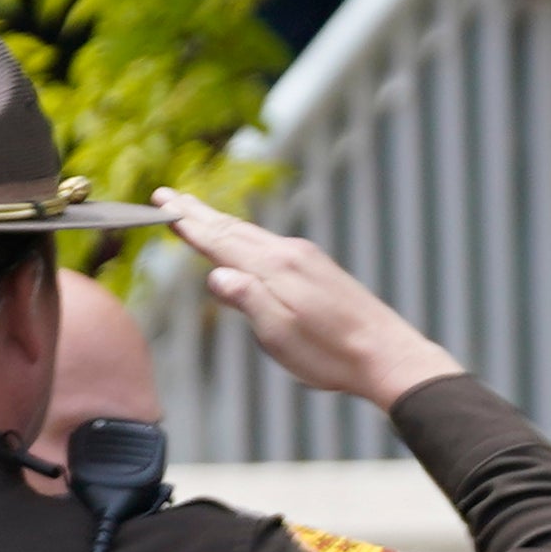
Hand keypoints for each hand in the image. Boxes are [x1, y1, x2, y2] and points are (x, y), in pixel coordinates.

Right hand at [153, 188, 467, 410]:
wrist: (389, 355)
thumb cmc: (332, 354)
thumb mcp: (279, 335)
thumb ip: (246, 300)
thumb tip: (215, 275)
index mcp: (274, 267)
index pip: (219, 240)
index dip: (188, 225)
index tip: (161, 206)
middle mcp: (289, 253)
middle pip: (233, 229)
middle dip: (198, 214)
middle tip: (167, 196)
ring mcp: (307, 258)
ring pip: (252, 233)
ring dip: (220, 222)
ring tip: (196, 211)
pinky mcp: (319, 268)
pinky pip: (270, 243)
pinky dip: (245, 235)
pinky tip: (244, 240)